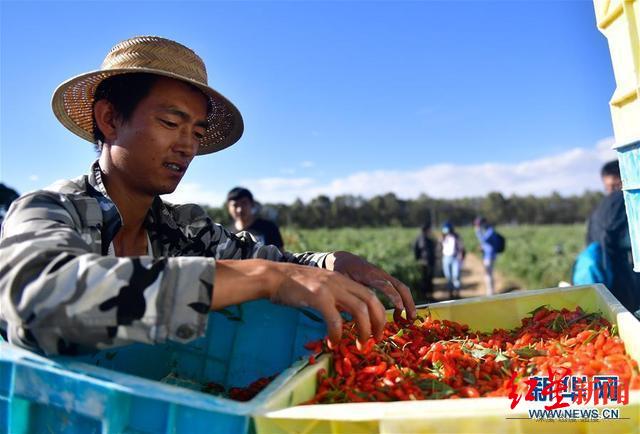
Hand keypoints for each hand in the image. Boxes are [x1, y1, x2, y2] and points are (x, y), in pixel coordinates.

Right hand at [213, 259, 385, 345]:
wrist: (273, 276)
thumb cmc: (294, 286)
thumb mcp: (321, 287)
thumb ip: (336, 298)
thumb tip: (348, 317)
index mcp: (343, 280)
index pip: (371, 295)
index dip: (379, 314)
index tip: (378, 330)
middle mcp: (340, 281)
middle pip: (371, 301)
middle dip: (378, 323)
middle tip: (375, 341)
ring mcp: (330, 288)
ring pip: (359, 310)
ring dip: (364, 330)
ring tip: (360, 345)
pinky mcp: (318, 297)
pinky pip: (335, 319)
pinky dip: (337, 334)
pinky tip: (333, 343)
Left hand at [325, 251, 416, 321]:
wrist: (343, 259)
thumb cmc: (340, 271)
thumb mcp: (340, 281)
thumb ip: (347, 294)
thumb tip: (350, 313)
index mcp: (368, 274)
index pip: (385, 285)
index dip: (393, 296)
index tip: (399, 308)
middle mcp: (380, 274)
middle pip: (400, 286)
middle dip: (408, 302)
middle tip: (411, 319)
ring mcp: (384, 276)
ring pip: (402, 288)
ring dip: (408, 303)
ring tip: (409, 320)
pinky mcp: (384, 280)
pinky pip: (397, 289)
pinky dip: (402, 301)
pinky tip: (398, 315)